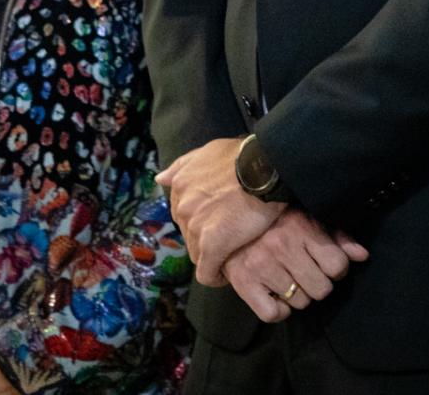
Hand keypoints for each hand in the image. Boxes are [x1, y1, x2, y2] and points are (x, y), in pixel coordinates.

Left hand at [157, 136, 282, 281]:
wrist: (267, 166)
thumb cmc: (244, 156)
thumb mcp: (208, 151)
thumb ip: (183, 165)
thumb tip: (160, 178)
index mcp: (181, 185)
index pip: (184, 214)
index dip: (202, 220)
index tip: (218, 223)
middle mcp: (183, 206)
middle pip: (190, 234)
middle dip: (205, 237)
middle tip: (228, 236)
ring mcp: (196, 227)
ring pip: (197, 254)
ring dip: (212, 256)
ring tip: (232, 253)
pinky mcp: (212, 245)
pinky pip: (207, 273)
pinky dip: (215, 276)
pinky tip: (227, 274)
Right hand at [222, 209, 369, 322]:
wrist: (230, 226)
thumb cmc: (276, 224)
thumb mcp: (308, 220)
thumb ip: (338, 238)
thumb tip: (362, 255)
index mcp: (301, 227)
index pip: (337, 265)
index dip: (335, 269)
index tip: (325, 265)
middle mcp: (282, 246)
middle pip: (322, 289)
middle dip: (318, 284)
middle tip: (306, 274)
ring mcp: (262, 266)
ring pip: (301, 302)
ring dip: (298, 296)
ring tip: (288, 280)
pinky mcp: (244, 283)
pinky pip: (273, 314)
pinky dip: (278, 311)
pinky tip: (276, 296)